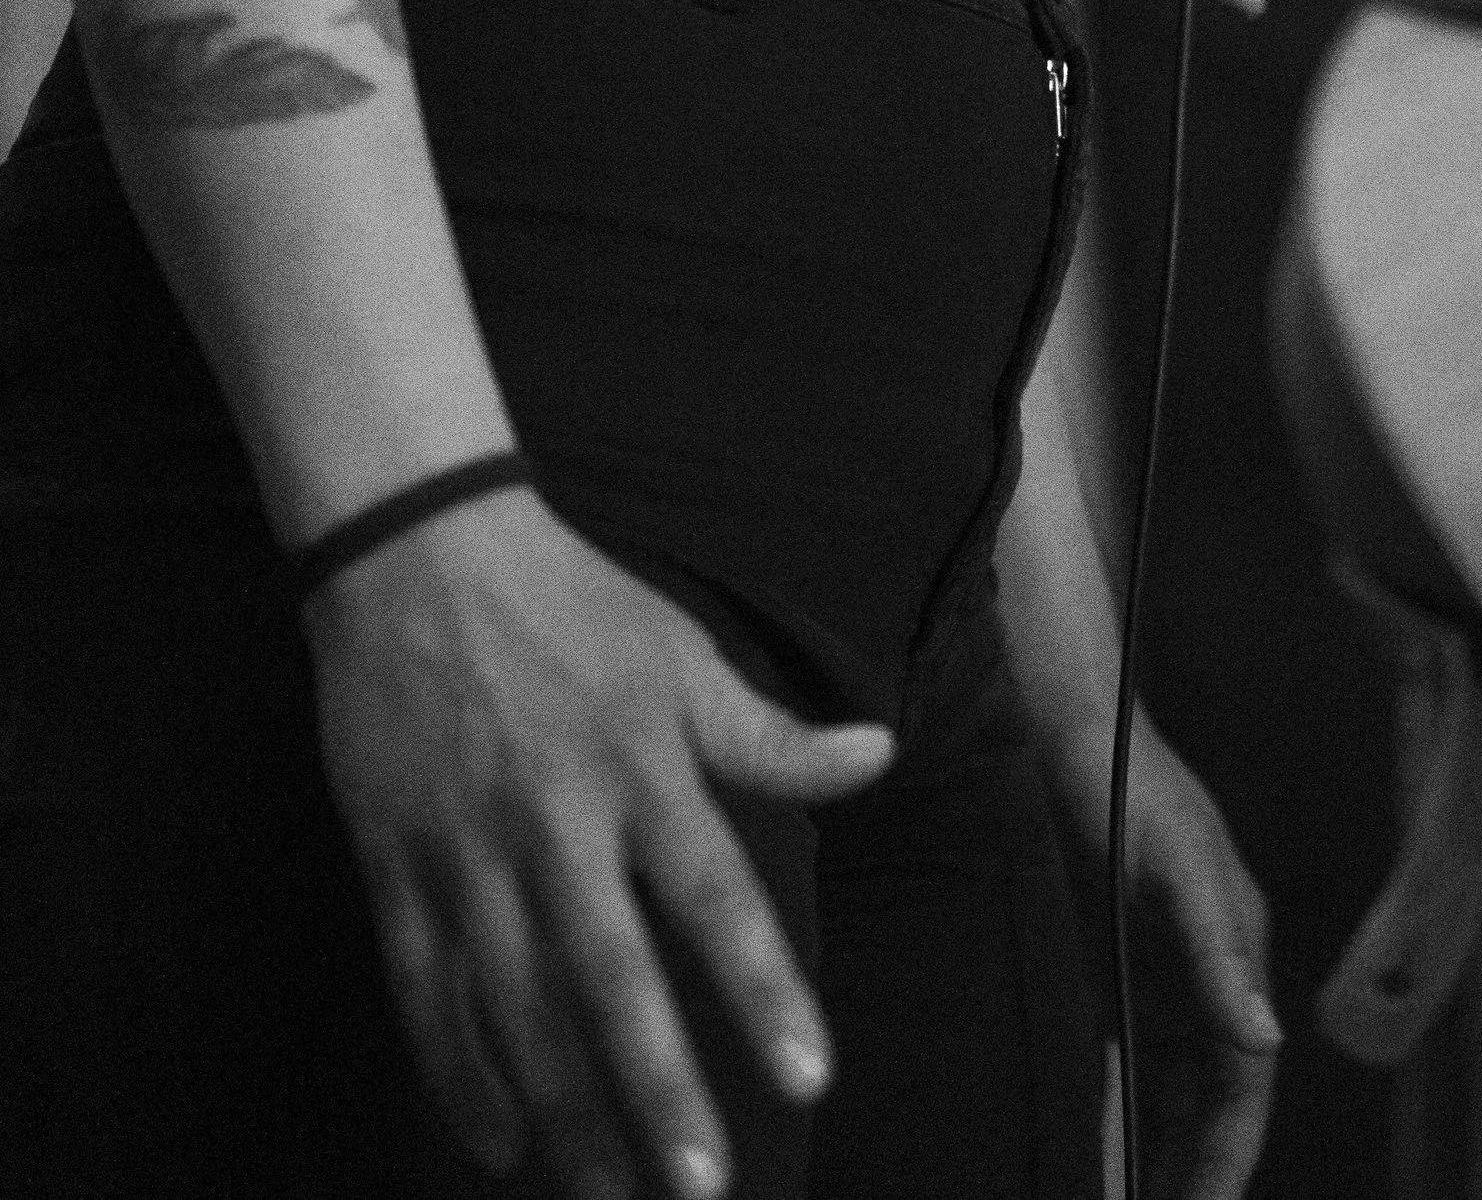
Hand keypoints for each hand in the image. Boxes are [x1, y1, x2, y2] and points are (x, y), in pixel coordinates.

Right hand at [304, 488, 892, 1199]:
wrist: (418, 550)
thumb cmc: (571, 603)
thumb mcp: (682, 655)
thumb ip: (771, 732)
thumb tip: (879, 756)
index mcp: (639, 766)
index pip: (715, 896)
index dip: (762, 989)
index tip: (810, 1074)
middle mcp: (554, 821)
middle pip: (608, 976)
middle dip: (656, 1088)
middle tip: (701, 1184)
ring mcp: (467, 851)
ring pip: (514, 1009)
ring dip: (565, 1112)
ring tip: (612, 1194)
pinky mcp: (397, 868)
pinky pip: (425, 994)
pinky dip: (458, 1076)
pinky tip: (500, 1145)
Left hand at [1056, 709, 1278, 1199]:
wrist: (1073, 735)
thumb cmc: (1130, 793)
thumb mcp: (1178, 872)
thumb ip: (1219, 956)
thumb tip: (1264, 1038)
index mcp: (1236, 956)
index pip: (1243, 1084)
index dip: (1228, 1156)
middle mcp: (1206, 978)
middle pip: (1210, 1101)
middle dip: (1196, 1168)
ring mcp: (1161, 978)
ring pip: (1171, 1093)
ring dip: (1161, 1152)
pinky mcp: (1116, 972)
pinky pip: (1127, 1067)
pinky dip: (1122, 1116)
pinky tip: (1104, 1155)